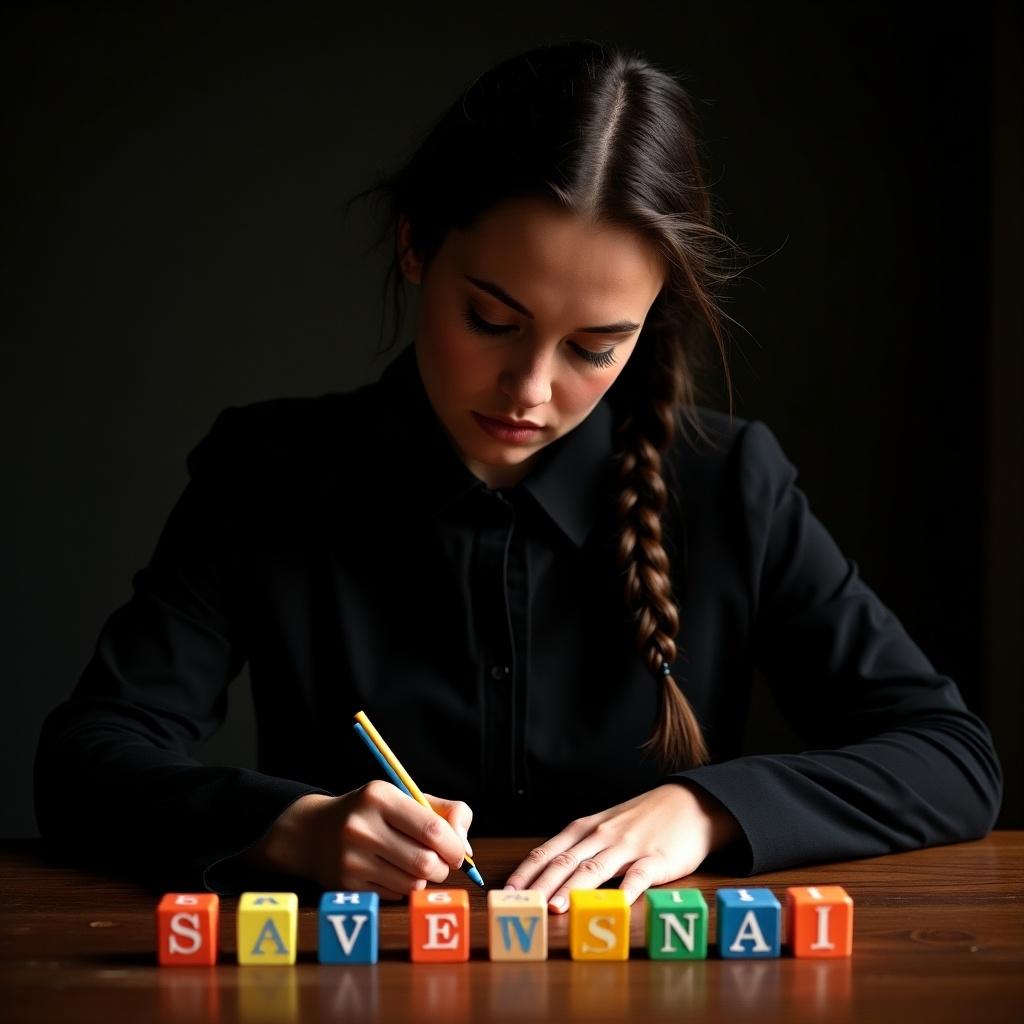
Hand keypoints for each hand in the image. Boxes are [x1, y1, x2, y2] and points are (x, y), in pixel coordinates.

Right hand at [244, 781, 474, 900]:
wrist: (315, 832)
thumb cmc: (373, 813)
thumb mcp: (404, 798)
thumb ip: (444, 812)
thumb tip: (467, 849)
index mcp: (380, 796)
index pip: (431, 829)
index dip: (454, 846)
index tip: (459, 852)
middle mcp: (361, 827)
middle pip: (424, 862)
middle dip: (443, 867)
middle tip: (441, 863)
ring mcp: (351, 858)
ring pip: (412, 883)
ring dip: (424, 879)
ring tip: (415, 864)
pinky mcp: (346, 885)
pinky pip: (393, 895)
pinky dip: (402, 888)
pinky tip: (390, 871)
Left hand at [503, 782, 739, 912]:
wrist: (689, 803)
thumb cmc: (643, 819)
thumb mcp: (606, 825)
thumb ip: (581, 847)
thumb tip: (548, 873)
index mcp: (585, 829)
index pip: (547, 852)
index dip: (526, 872)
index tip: (507, 891)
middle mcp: (601, 836)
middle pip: (564, 863)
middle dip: (540, 886)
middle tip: (522, 905)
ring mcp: (628, 847)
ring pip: (593, 870)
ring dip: (572, 890)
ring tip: (555, 908)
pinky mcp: (655, 860)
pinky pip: (637, 877)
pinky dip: (624, 892)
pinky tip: (614, 906)